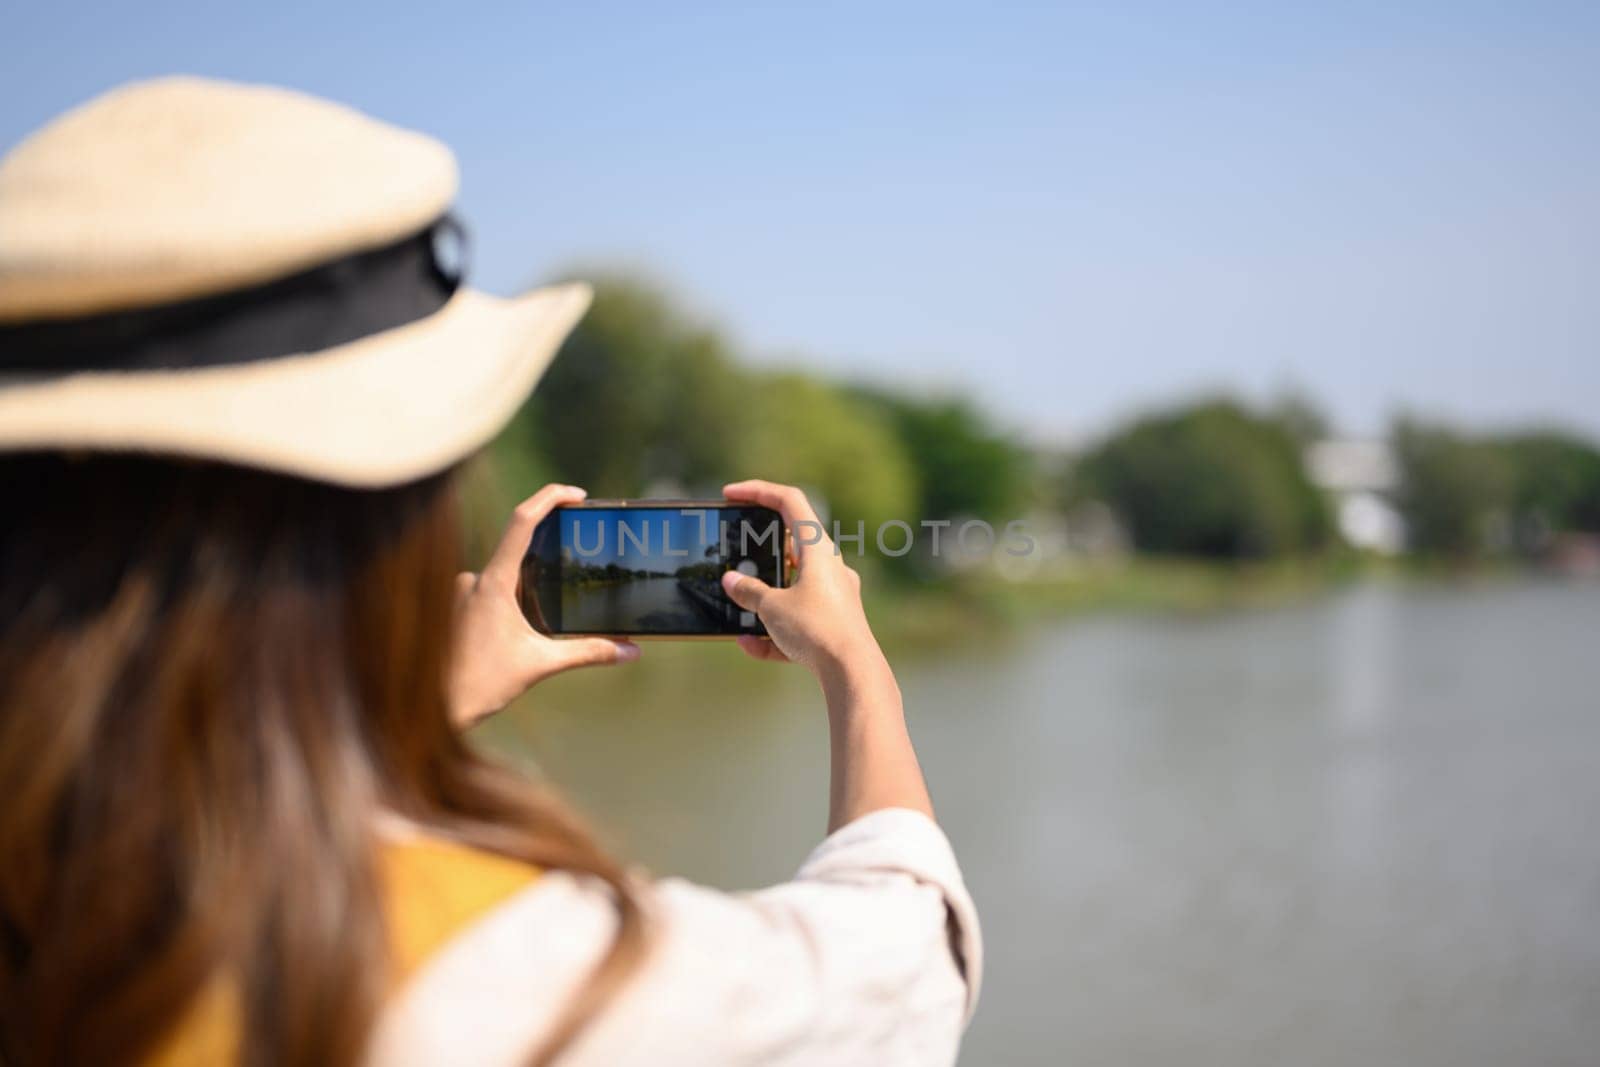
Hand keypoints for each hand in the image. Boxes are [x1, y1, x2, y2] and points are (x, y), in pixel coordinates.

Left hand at [449, 484, 638, 727]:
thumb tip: (630, 651)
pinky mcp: (454, 607)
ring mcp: (460, 592)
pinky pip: (487, 593)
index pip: (522, 521)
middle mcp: (472, 579)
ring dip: (524, 592)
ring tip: (533, 627)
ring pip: (503, 577)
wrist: (436, 709)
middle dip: (545, 563)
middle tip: (567, 580)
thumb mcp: (541, 664)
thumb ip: (588, 652)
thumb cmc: (482, 684)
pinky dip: (507, 604)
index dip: (550, 498)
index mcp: (493, 582)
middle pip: (518, 549)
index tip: (577, 495)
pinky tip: (512, 634)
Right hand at [719, 480, 883, 677]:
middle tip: (734, 557)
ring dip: (763, 599)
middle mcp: (830, 566)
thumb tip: (732, 582)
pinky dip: (775, 629)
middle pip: (789, 545)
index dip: (758, 490)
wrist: (852, 672)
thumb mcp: (772, 607)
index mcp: (818, 548)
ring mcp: (834, 594)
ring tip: (737, 614)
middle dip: (758, 554)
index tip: (730, 494)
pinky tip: (750, 645)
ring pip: (791, 586)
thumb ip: (749, 592)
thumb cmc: (816, 629)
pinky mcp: (834, 622)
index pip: (789, 501)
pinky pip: (798, 619)